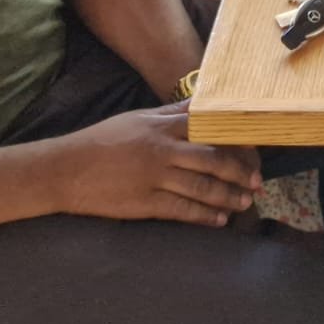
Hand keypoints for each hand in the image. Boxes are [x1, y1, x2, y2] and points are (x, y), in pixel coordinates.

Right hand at [50, 103, 262, 227]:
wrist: (65, 169)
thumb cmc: (102, 140)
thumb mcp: (137, 118)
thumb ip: (171, 113)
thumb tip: (201, 103)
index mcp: (161, 126)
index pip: (208, 129)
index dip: (235, 140)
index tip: (255, 148)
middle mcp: (162, 149)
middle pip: (212, 159)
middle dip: (239, 172)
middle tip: (257, 181)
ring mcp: (154, 177)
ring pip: (201, 187)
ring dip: (228, 196)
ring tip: (244, 202)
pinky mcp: (145, 203)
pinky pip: (182, 210)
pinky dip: (204, 215)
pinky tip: (219, 219)